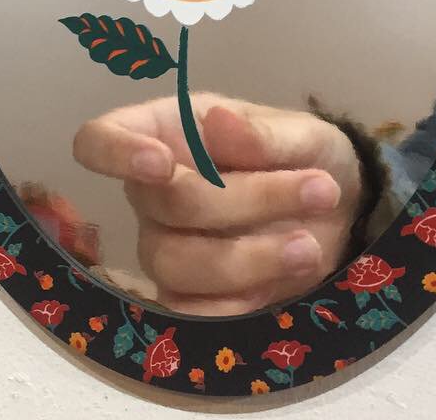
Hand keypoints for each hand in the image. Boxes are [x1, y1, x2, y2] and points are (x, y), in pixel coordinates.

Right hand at [72, 93, 362, 315]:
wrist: (338, 212)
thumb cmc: (301, 154)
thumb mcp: (297, 132)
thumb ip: (262, 133)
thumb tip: (219, 121)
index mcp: (163, 131)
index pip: (98, 140)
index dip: (115, 153)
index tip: (161, 163)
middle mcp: (152, 191)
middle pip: (161, 204)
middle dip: (245, 199)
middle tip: (319, 189)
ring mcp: (166, 247)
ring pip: (176, 263)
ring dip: (250, 257)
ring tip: (310, 246)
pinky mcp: (191, 297)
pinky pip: (193, 313)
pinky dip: (243, 300)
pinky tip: (289, 274)